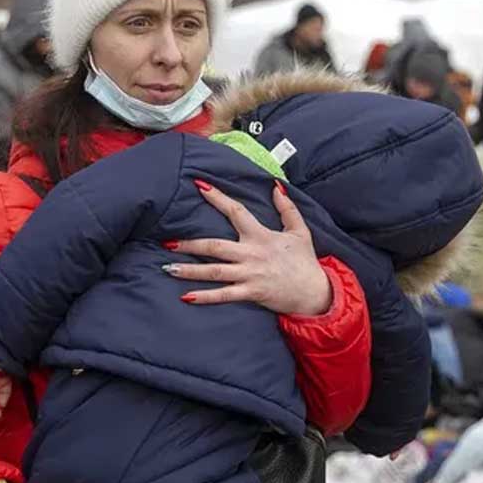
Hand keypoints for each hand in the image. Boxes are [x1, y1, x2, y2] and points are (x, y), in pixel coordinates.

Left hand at [164, 180, 331, 315]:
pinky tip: (186, 297)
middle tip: (167, 242)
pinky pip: (224, 295)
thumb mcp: (300, 231)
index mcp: (261, 235)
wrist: (315, 292)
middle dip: (190, 244)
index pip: (236, 211)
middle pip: (215, 246)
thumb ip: (287, 208)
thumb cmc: (305, 262)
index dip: (218, 198)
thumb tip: (276, 186)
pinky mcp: (251, 293)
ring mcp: (250, 274)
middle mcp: (251, 254)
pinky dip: (205, 297)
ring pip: (214, 271)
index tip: (200, 186)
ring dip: (190, 270)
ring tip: (168, 267)